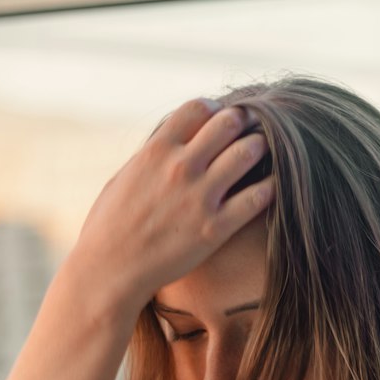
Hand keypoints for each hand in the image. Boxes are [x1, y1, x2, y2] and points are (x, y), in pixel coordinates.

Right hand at [75, 97, 273, 323]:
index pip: (198, 107)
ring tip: (260, 155)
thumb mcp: (124, 177)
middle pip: (229, 122)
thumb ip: (153, 156)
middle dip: (243, 122)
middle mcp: (180, 168)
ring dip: (259, 148)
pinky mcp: (215, 229)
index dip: (214, 109)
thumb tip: (173, 141)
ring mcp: (200, 197)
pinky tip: (270, 186)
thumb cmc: (109, 226)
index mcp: (156, 150)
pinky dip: (269, 187)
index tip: (218, 119)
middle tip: (249, 131)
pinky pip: (258, 197)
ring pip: (248, 152)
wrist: (109, 272)